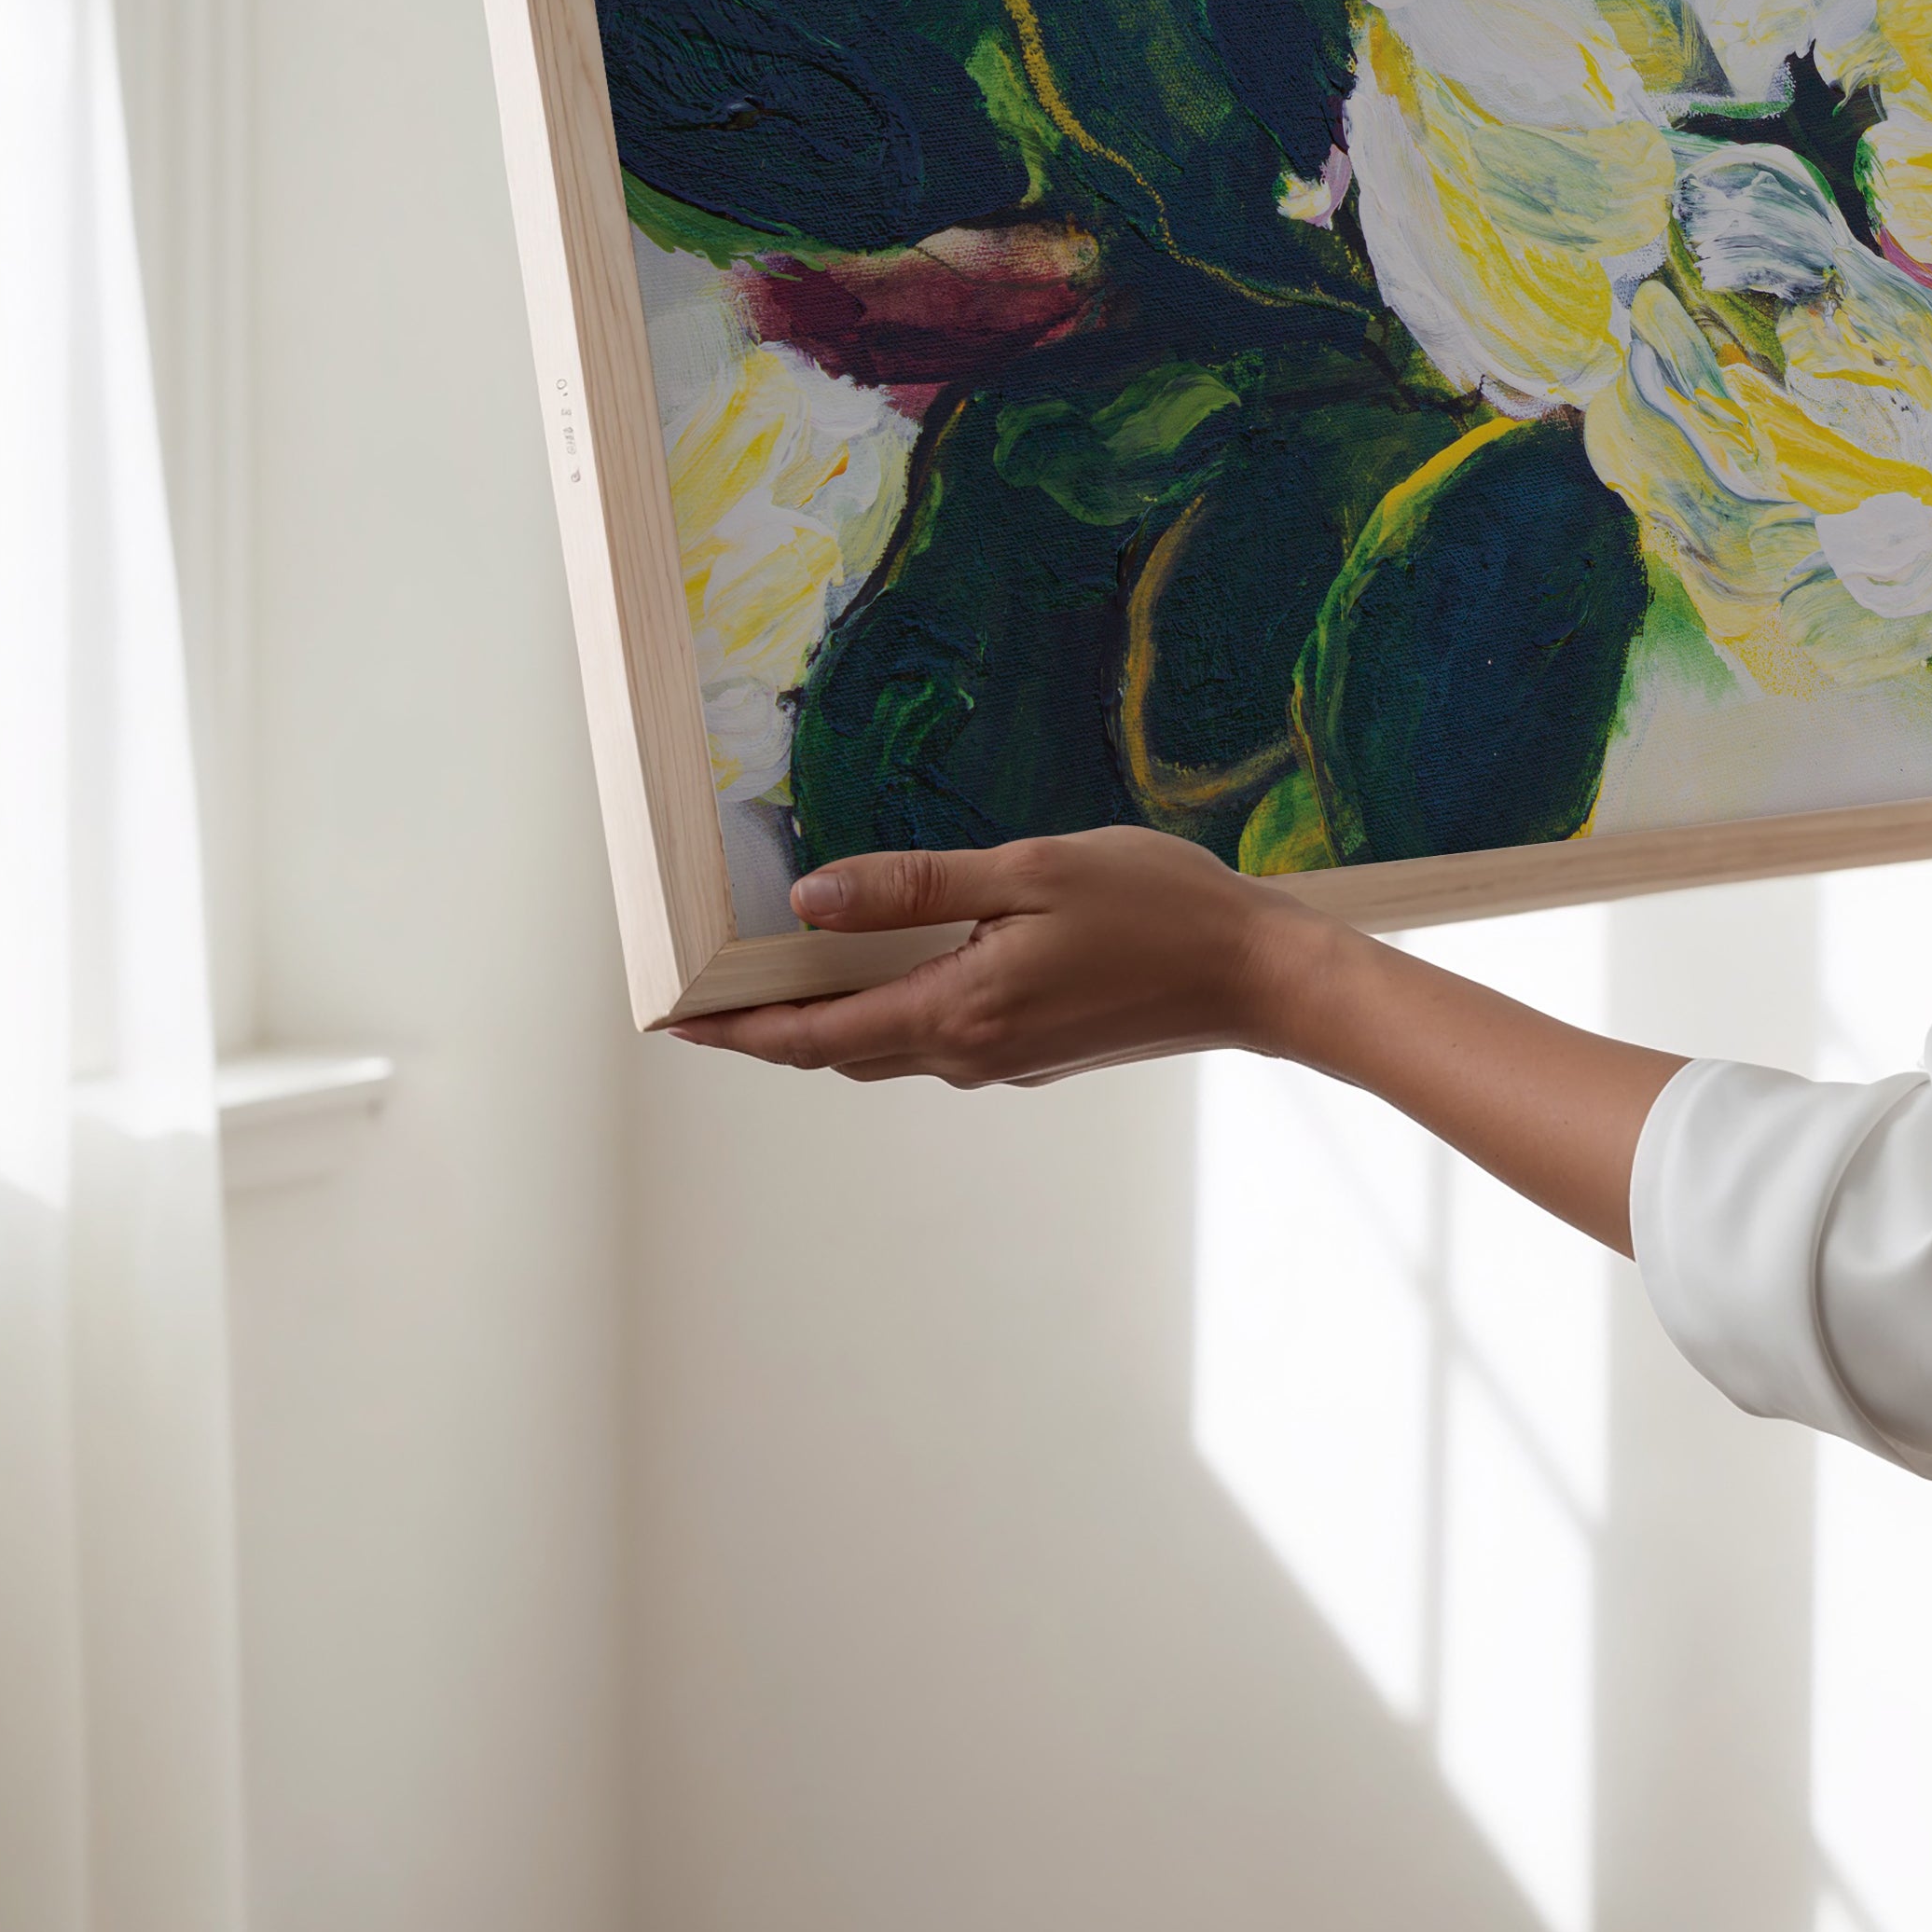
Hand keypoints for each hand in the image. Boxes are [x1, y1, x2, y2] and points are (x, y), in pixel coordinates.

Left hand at [665, 826, 1687, 1252]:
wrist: (1258, 974)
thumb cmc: (1156, 909)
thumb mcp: (1028, 873)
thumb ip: (917, 887)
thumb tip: (813, 897)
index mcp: (955, 1013)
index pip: (812, 1034)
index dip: (736, 1030)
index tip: (674, 1023)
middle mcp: (967, 1053)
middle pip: (838, 1052)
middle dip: (765, 1032)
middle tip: (703, 1005)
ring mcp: (1003, 1059)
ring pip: (887, 1048)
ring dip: (825, 1025)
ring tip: (775, 987)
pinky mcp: (1035, 1048)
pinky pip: (934, 1038)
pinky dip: (887, 1014)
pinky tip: (888, 972)